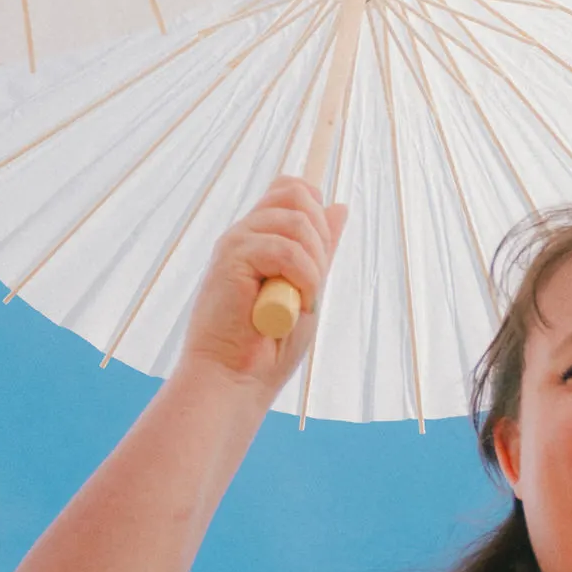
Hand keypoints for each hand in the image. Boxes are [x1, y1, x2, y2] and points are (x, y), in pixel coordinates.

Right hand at [180, 178, 347, 392]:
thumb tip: (340, 206)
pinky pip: (286, 249)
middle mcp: (246, 232)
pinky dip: (304, 278)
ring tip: (303, 302)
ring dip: (314, 265)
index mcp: (260, 237)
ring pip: (298, 221)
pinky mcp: (231, 257)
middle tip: (313, 286)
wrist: (233, 382)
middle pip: (298, 193)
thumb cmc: (267, 347)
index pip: (291, 189)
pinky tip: (296, 305)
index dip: (315, 209)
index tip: (319, 257)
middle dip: (321, 237)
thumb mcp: (307, 289)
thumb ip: (320, 250)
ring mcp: (236, 241)